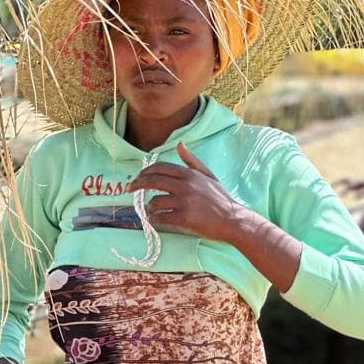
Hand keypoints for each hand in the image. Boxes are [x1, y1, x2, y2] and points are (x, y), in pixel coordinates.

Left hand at [129, 142, 244, 241]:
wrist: (232, 220)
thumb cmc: (221, 199)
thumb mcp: (208, 175)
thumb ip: (192, 161)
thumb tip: (179, 144)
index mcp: (189, 174)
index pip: (160, 168)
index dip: (145, 171)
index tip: (139, 177)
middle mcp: (185, 186)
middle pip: (153, 181)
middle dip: (138, 185)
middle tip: (131, 189)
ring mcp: (184, 202)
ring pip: (155, 201)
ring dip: (149, 206)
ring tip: (150, 210)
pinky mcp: (184, 219)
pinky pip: (161, 217)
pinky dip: (154, 219)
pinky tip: (154, 220)